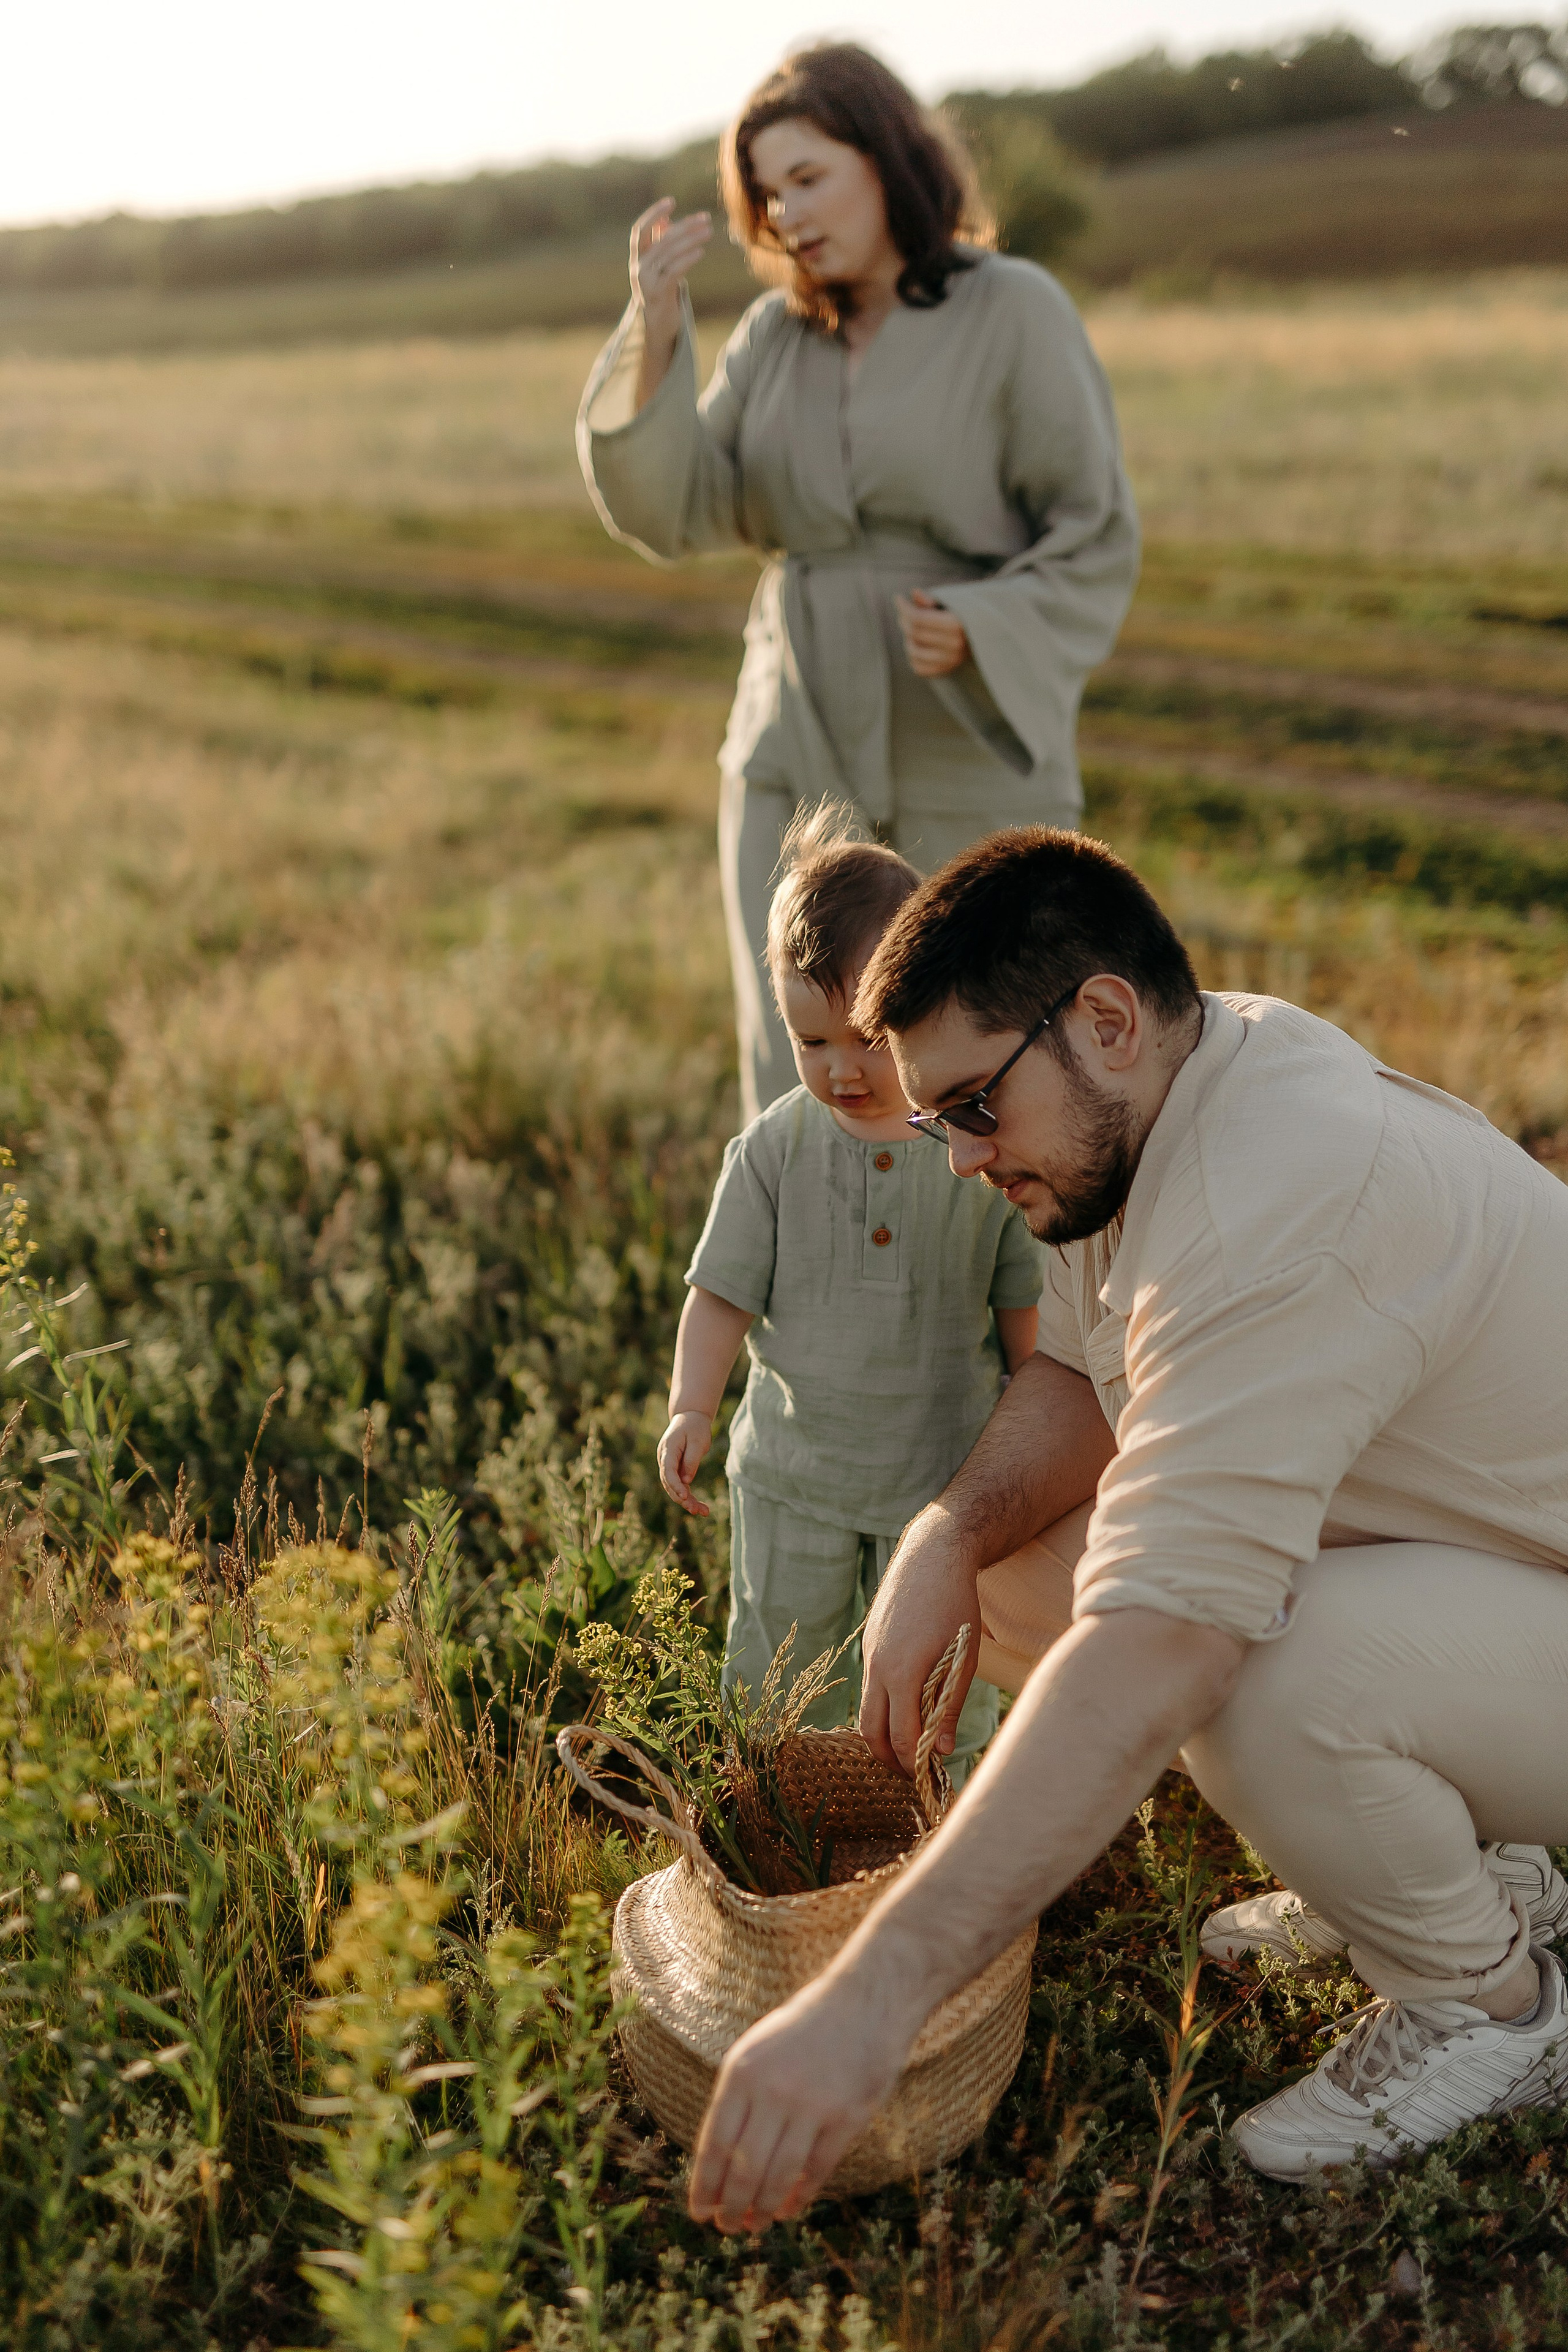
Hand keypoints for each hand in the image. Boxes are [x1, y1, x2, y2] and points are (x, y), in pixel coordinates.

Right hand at [630, 197, 712, 346]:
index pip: (640, 229)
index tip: (671, 201)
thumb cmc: (660, 292)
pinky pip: (674, 271)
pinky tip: (701, 251)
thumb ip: (659, 243)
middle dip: (685, 226)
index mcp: (637, 258)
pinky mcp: (658, 294)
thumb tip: (665, 220)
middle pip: (662, 239)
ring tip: (709, 231)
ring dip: (692, 240)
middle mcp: (638, 267)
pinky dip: (688, 259)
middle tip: (705, 218)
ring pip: (670, 253)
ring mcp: (646, 281)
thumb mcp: (657, 267)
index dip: (653, 213)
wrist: (656, 327)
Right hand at [658, 1410, 712, 1515]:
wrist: (690, 1416)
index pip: (668, 1471)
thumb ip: (692, 1460)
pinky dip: (688, 1495)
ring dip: (686, 1501)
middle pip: (669, 1483)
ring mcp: (668, 1464)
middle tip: (696, 1510)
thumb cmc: (695, 1426)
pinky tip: (699, 1506)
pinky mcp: (675, 1469)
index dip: (675, 1485)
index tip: (684, 1497)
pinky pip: (680, 1484)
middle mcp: (664, 1458)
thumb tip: (687, 1481)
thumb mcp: (698, 1440)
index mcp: (667, 1449)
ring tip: (702, 1512)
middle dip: (682, 1498)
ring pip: (674, 1487)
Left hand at [688, 1969, 911, 2230]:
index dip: (704, 2185)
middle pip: (744, 2168)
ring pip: (779, 2176)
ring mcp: (812, 2104)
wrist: (864, 2002)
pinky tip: (789, 2208)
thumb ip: (737, 2099)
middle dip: (732, 2208)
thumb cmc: (803, 2030)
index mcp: (742, 2072)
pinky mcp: (846, 2117)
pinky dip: (800, 2196)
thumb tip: (717, 2163)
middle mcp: (773, 2090)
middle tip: (728, 2229)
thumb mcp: (756, 2050)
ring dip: (763, 2209)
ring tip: (756, 2224)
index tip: (698, 2212)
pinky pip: (816, 2170)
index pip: (714, 2143)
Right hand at [859, 1506, 979, 1776]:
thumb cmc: (956, 1606)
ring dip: (884, 1733)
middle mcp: (878, 1667)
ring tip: (910, 1744)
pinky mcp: (870, 1644)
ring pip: (867, 1709)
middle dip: (888, 1759)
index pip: (900, 1736)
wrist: (931, 1556)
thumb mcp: (962, 1659)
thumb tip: (942, 1750)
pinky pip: (870, 1687)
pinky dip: (883, 1707)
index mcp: (903, 1673)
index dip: (913, 1763)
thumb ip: (949, 1706)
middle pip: (870, 1731)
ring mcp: (870, 1654)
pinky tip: (907, 1707)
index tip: (929, 1776)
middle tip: (913, 1772)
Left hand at [896, 589, 969, 679]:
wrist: (984, 634)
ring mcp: (950, 660)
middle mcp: (954, 645)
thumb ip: (931, 599)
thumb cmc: (962, 614)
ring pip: (914, 652)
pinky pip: (918, 667)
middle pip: (915, 634)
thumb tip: (914, 593)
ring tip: (911, 629)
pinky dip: (912, 656)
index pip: (919, 619)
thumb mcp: (950, 602)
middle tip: (904, 612)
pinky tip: (917, 644)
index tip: (898, 599)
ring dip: (907, 639)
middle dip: (904, 620)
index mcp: (956, 624)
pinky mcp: (946, 670)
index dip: (904, 608)